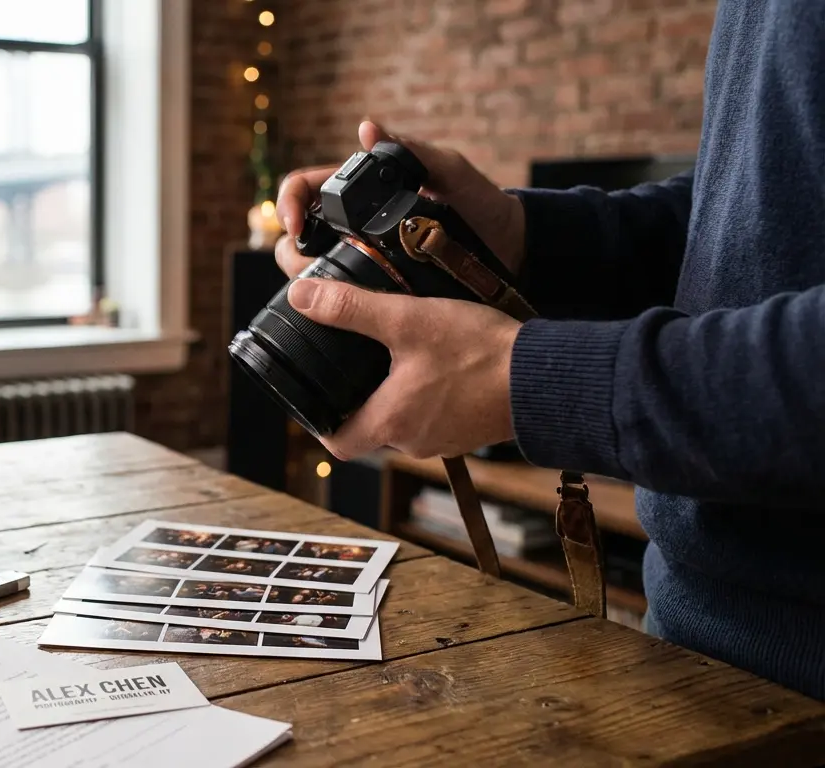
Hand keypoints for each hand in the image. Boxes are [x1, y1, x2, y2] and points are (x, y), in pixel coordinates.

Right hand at [274, 121, 526, 278]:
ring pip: (313, 265)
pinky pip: (342, 292)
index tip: (296, 226)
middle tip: (307, 265)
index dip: (289, 204)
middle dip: (292, 249)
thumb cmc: (484, 204)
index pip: (305, 188)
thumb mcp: (451, 171)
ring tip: (324, 288)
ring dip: (308, 277)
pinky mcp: (377, 284)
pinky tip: (342, 307)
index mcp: (365, 188)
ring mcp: (364, 254)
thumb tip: (366, 129)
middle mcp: (356, 221)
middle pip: (300, 233)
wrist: (513, 249)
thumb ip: (414, 151)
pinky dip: (333, 299)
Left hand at [287, 278, 519, 459]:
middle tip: (356, 366)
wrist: (546, 375)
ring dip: (400, 395)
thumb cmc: (479, 353)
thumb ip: (351, 309)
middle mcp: (414, 441)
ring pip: (407, 422)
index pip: (339, 442)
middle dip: (362, 400)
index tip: (317, 399)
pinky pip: (439, 417)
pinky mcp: (472, 430)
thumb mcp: (407, 319)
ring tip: (399, 359)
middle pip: (372, 429)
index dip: (322, 424)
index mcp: (390, 422)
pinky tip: (440, 366)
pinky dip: (432, 396)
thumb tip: (302, 298)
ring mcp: (446, 439)